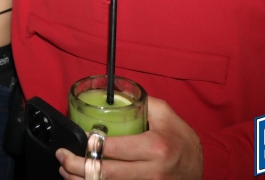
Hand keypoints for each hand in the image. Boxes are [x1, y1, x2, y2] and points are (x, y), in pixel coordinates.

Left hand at [57, 97, 202, 179]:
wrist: (202, 167)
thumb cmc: (181, 139)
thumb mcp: (166, 114)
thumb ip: (140, 102)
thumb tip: (114, 91)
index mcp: (154, 147)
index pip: (113, 148)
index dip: (89, 145)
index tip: (78, 138)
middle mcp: (151, 171)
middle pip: (105, 173)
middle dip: (77, 166)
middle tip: (62, 157)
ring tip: (66, 171)